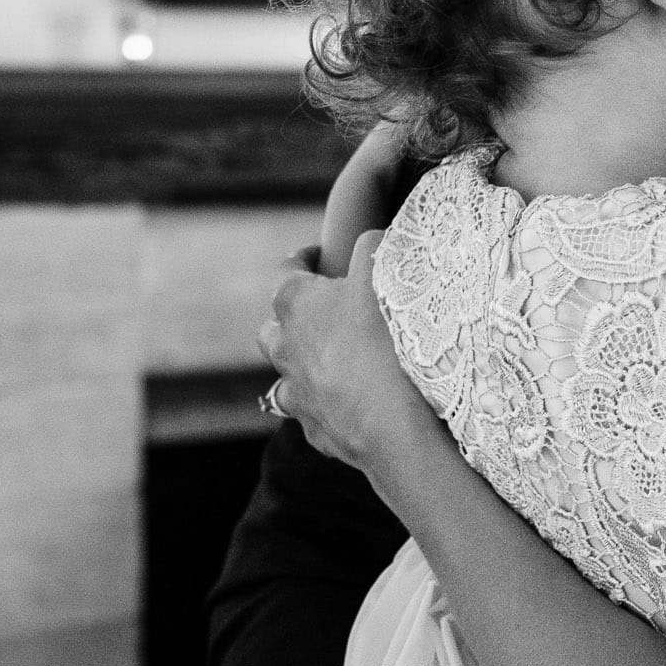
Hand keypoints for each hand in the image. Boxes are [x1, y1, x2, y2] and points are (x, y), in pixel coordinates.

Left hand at [258, 231, 437, 476]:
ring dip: (300, 360)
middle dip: (293, 315)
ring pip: (283, 370)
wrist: (391, 423)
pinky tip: (348, 401)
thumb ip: (373, 248)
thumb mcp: (384, 276)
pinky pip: (309, 409)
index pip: (288, 269)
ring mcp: (294, 391)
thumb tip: (371, 238)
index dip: (305, 257)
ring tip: (330, 356)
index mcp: (296, 303)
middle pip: (274, 324)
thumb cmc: (385, 341)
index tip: (319, 253)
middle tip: (326, 309)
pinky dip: (322, 402)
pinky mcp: (311, 427)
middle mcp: (284, 347)